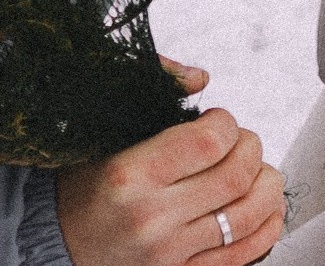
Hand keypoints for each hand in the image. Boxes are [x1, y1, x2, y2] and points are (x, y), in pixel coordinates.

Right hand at [58, 70, 284, 265]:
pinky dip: (266, 227)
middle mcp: (151, 218)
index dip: (227, 122)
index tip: (217, 119)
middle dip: (251, 148)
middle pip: (236, 177)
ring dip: (266, 185)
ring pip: (248, 217)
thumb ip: (154, 96)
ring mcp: (169, 254)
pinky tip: (265, 207)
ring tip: (258, 171)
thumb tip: (201, 76)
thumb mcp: (107, 134)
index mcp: (130, 175)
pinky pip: (243, 255)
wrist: (58, 243)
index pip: (209, 141)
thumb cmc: (86, 185)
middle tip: (241, 142)